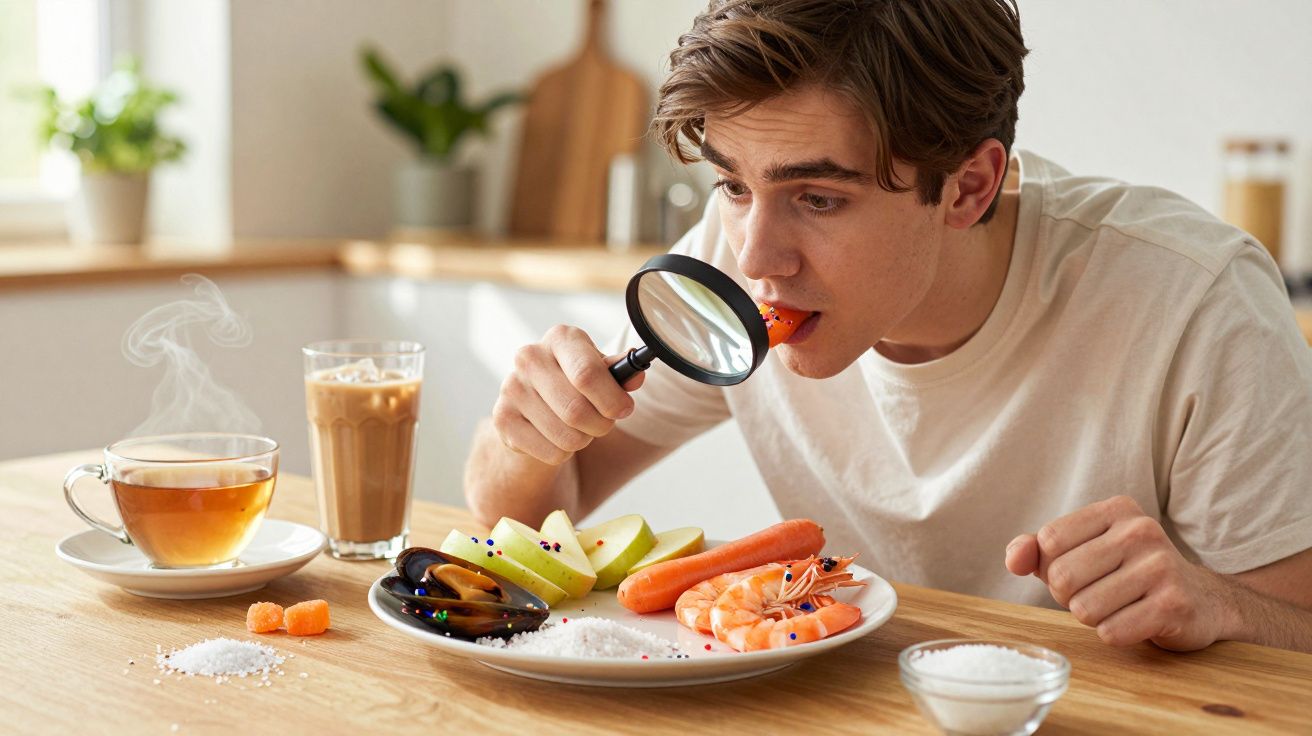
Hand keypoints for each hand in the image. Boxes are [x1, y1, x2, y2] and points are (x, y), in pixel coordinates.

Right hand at [492, 325, 643, 465]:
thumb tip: (636, 377)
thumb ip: (621, 373)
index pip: (587, 374)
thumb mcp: (602, 371)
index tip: (624, 410)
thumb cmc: (576, 383)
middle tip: (604, 423)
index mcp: (560, 338)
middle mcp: (530, 357)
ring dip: (583, 440)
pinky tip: (556, 436)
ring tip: (579, 428)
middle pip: (577, 411)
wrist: (537, 403)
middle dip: (601, 425)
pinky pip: (551, 452)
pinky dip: (563, 453)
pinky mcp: (502, 419)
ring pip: (567, 436)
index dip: (612, 400)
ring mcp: (511, 388)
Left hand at [1005, 495, 1235, 650]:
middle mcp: (1141, 531)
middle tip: (1098, 594)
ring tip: (1119, 606)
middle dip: (1069, 596)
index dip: (1052, 565)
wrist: (1200, 600)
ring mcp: (1161, 567)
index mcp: (1116, 509)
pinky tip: (1137, 621)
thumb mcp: (1083, 550)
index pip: (1049, 540)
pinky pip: (1110, 632)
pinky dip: (1115, 634)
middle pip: (1062, 576)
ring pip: (1083, 608)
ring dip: (1093, 617)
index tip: (1080, 569)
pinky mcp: (1174, 605)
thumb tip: (1013, 559)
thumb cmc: (1126, 573)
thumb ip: (1038, 550)